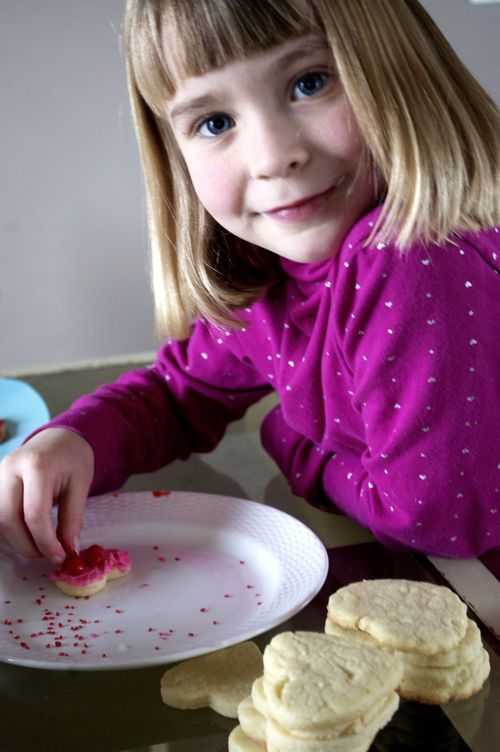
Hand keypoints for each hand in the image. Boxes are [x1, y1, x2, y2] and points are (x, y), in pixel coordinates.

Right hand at [0, 428, 93, 562]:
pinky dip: (10, 531)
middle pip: (9, 520)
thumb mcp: (81, 485)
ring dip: (17, 541)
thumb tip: (68, 552)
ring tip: (41, 545)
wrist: (59, 438)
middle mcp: (9, 468)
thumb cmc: (73, 460)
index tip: (60, 556)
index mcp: (36, 466)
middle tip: (49, 555)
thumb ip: (73, 519)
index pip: (34, 514)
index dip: (45, 542)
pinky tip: (28, 535)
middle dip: (28, 545)